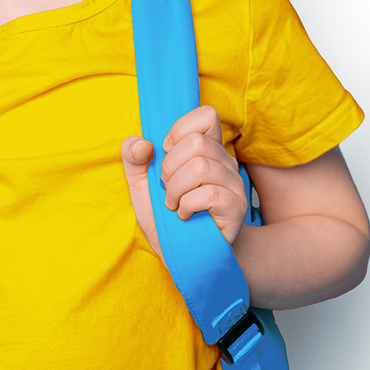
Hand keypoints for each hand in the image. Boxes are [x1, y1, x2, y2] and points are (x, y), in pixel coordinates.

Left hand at [121, 106, 247, 261]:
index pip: (206, 115)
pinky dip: (187, 205)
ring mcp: (234, 184)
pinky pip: (209, 193)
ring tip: (173, 203)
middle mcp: (225, 162)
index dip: (179, 129)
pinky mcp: (236, 207)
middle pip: (196, 142)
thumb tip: (141, 144)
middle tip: (166, 187)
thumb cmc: (163, 215)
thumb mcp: (140, 184)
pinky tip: (184, 215)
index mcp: (206, 148)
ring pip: (201, 167)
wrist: (182, 254)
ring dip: (176, 189)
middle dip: (170, 167)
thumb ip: (133, 158)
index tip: (165, 152)